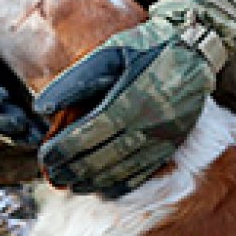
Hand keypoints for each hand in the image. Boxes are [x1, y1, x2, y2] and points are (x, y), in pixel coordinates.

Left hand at [33, 2, 223, 196]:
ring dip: (93, 182)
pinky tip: (104, 189)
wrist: (195, 48)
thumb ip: (74, 81)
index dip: (63, 150)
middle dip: (73, 170)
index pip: (87, 135)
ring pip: (122, 170)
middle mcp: (147, 124)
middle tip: (54, 176)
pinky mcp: (172, 144)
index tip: (45, 156)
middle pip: (102, 158)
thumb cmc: (147, 46)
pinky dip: (121, 185)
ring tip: (73, 185)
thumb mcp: (109, 52)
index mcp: (128, 100)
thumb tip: (41, 107)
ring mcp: (162, 138)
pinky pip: (144, 172)